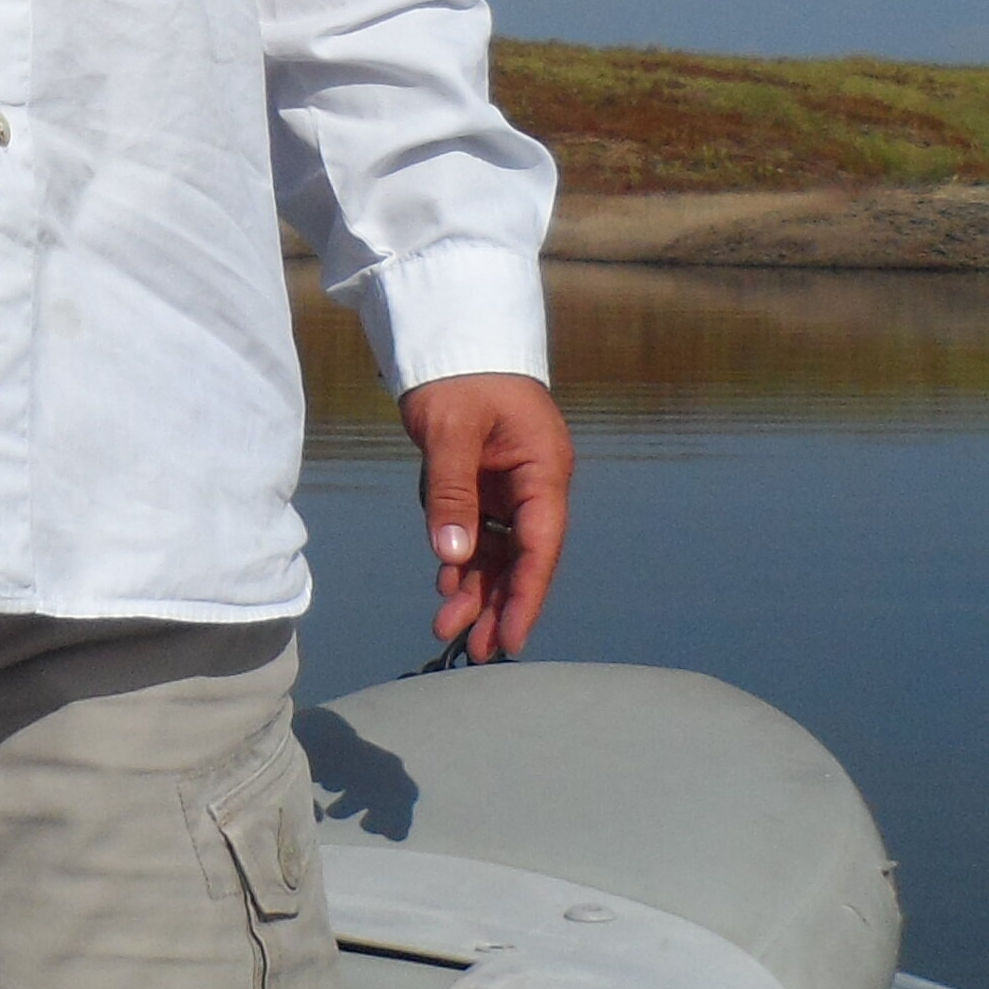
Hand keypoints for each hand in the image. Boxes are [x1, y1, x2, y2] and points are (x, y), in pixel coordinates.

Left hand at [401, 373, 570, 662]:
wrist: (449, 336)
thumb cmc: (458, 374)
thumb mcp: (450, 432)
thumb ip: (452, 493)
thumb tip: (452, 556)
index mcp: (544, 468)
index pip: (541, 545)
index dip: (527, 596)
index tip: (512, 638)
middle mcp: (535, 483)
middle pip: (523, 558)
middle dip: (499, 605)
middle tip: (476, 651)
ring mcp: (511, 485)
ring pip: (499, 552)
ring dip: (477, 591)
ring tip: (449, 631)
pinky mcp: (486, 485)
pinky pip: (479, 534)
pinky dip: (462, 562)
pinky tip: (445, 589)